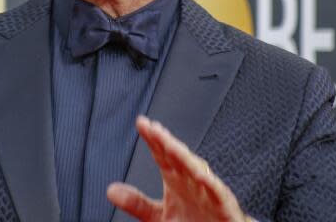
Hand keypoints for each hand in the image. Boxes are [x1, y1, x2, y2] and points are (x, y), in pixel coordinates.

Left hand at [107, 116, 252, 221]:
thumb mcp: (159, 216)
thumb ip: (137, 203)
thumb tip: (111, 190)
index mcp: (176, 180)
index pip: (162, 154)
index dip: (152, 139)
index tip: (142, 123)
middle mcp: (192, 182)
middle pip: (178, 157)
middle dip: (166, 142)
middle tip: (153, 129)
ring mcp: (209, 193)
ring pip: (198, 171)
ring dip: (186, 158)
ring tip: (171, 145)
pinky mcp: (224, 207)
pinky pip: (218, 194)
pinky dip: (212, 185)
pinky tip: (201, 176)